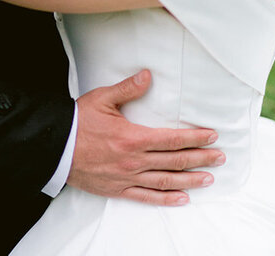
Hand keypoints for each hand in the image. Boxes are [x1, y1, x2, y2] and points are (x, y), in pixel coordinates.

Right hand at [68, 70, 222, 205]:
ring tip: (209, 178)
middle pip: (175, 161)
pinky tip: (182, 199)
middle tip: (220, 157)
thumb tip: (148, 75)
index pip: (172, 139)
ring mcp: (127, 178)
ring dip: (190, 180)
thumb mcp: (102, 99)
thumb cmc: (78, 121)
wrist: (54, 148)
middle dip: (200, 158)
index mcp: (133, 137)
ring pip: (165, 181)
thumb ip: (128, 89)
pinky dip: (166, 199)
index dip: (195, 138)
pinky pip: (146, 197)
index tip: (213, 136)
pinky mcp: (118, 190)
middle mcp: (134, 160)